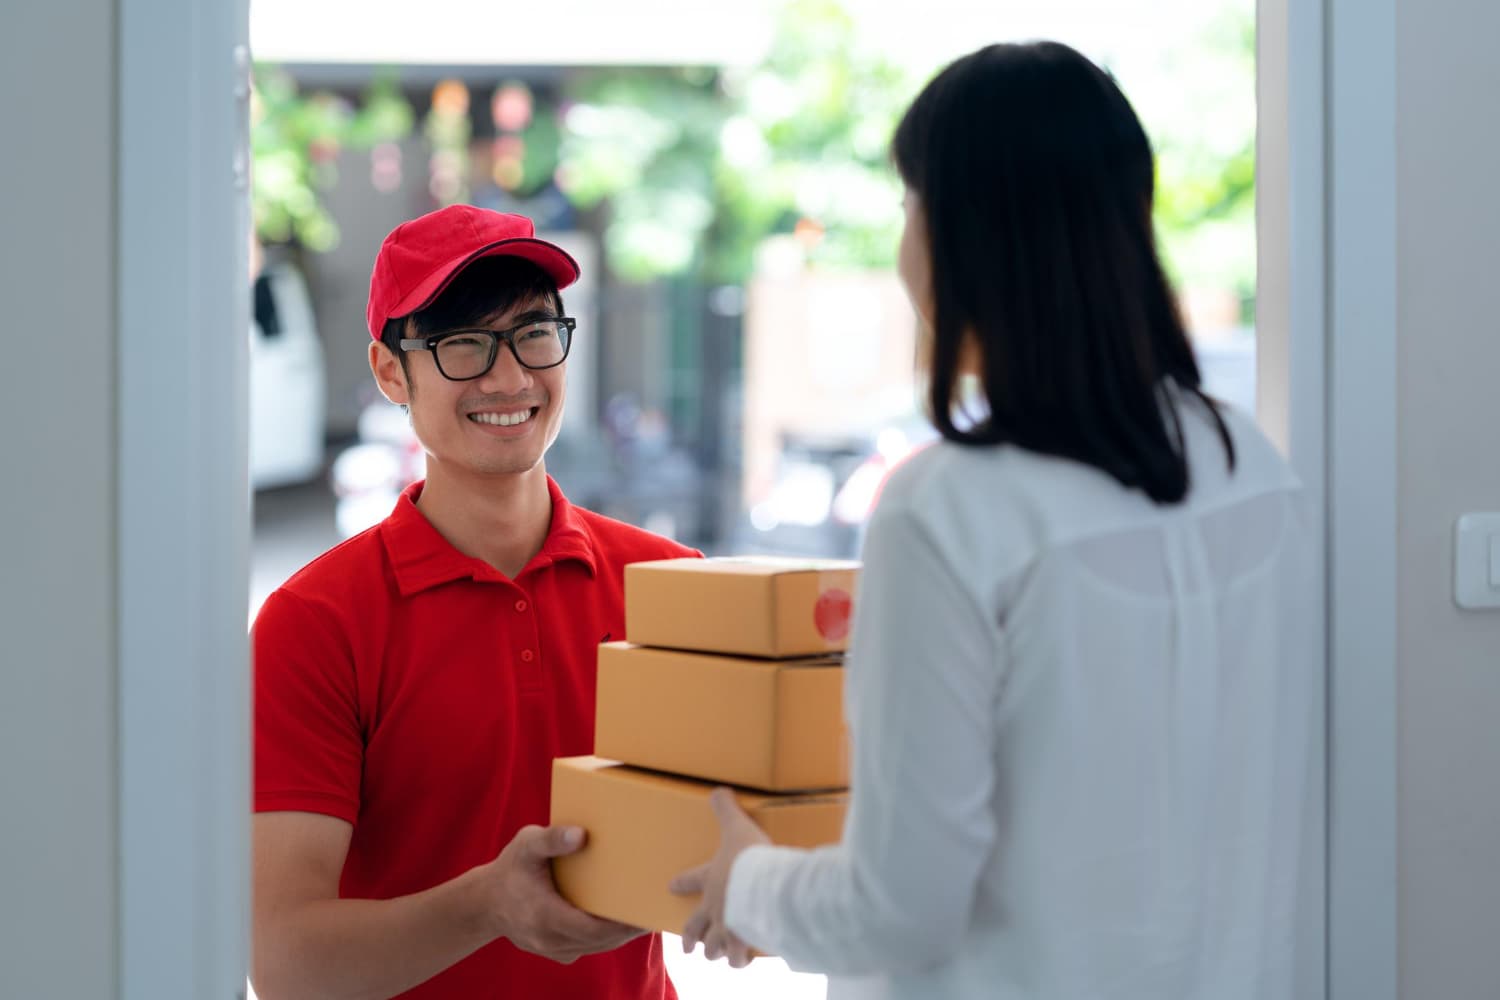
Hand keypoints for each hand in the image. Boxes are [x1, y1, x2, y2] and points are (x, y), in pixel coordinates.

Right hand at [483, 824, 644, 963]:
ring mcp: (552, 949)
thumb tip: (581, 834)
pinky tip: (621, 921)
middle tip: (655, 911)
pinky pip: (587, 948)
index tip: (644, 914)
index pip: (591, 929)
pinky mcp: (556, 952)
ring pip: (596, 947)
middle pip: (600, 941)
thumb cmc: (510, 869)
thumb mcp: (526, 846)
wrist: (485, 902)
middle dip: (628, 929)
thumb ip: (552, 839)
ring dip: (620, 935)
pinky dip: (605, 937)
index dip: (620, 925)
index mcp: (544, 915)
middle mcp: (549, 939)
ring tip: (646, 915)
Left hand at [670, 787, 770, 967]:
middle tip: (687, 946)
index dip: (681, 882)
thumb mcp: (736, 826)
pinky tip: (744, 960)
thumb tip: (718, 790)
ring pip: (713, 946)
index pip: (690, 879)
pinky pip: (739, 955)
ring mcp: (726, 927)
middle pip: (696, 926)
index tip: (671, 885)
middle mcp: (713, 907)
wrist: (760, 885)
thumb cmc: (746, 856)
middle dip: (690, 937)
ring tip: (715, 956)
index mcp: (709, 879)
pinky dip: (741, 959)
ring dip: (713, 951)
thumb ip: (726, 809)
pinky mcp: (743, 940)